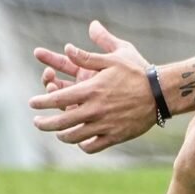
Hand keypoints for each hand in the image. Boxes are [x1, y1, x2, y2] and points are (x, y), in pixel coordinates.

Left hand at [30, 20, 154, 153]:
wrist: (162, 92)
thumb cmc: (138, 71)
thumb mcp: (114, 57)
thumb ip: (88, 54)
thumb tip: (68, 46)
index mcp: (91, 90)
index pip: (55, 99)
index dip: (41, 102)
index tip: (32, 103)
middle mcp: (94, 110)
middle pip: (59, 122)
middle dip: (43, 124)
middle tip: (37, 122)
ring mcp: (104, 125)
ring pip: (73, 137)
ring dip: (60, 136)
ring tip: (57, 133)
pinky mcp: (115, 136)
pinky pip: (92, 147)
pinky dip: (82, 145)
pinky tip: (80, 141)